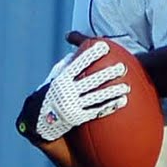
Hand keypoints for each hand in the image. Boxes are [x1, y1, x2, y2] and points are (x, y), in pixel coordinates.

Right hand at [15, 40, 129, 143]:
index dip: (91, 55)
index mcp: (61, 80)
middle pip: (91, 81)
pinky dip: (110, 105)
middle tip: (121, 67)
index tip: (104, 46)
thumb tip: (79, 50)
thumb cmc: (50, 94)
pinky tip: (122, 100)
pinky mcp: (79, 117)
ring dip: (113, 92)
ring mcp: (73, 106)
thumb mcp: (53, 78)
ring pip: (96, 97)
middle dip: (107, 74)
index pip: (78, 64)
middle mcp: (67, 92)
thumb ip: (66, 64)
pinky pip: (97, 110)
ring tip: (126, 86)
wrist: (41, 121)